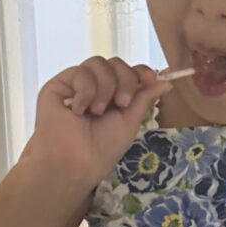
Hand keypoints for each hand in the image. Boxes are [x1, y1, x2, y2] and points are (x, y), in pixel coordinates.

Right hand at [23, 57, 173, 190]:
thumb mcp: (130, 120)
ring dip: (105, 87)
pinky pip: (79, 71)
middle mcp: (95, 86)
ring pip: (98, 63)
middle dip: (125, 80)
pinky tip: (79, 110)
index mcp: (113, 94)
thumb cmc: (103, 148)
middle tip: (122, 104)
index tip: (149, 79)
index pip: (128, 70)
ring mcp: (75, 85)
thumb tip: (168, 81)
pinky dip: (85, 90)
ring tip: (98, 111)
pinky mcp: (57, 86)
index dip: (141, 71)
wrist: (76, 163)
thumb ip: (145, 97)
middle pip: (116, 63)